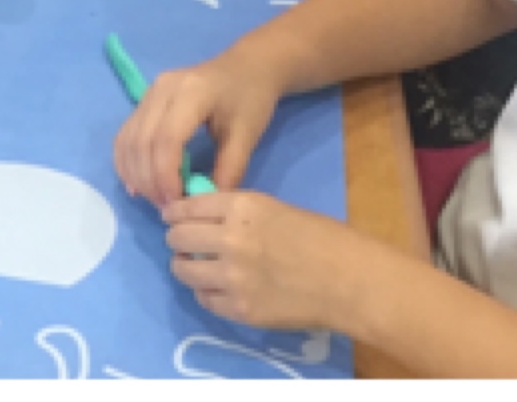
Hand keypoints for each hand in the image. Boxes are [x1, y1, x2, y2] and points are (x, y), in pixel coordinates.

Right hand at [114, 51, 280, 204]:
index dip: (166, 177)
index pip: (166, 139)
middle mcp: (161, 88)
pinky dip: (127, 162)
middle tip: (168, 209)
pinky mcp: (145, 100)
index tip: (178, 206)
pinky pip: (126, 134)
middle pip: (141, 141)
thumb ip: (228, 171)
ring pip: (128, 139)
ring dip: (136, 175)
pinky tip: (138, 184)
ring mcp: (150, 92)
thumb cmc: (250, 99)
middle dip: (150, 182)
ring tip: (157, 200)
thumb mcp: (246, 136)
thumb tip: (204, 207)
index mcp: (191, 92)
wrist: (247, 66)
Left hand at [162, 188, 365, 336]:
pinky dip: (205, 292)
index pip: (187, 206)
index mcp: (240, 207)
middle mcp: (229, 239)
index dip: (174, 212)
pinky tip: (215, 288)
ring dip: (185, 267)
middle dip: (177, 239)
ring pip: (184, 271)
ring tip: (193, 267)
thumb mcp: (270, 207)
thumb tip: (203, 218)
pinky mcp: (240, 309)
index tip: (171, 216)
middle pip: (178, 238)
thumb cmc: (316, 236)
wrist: (345, 278)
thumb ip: (234, 212)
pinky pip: (205, 299)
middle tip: (182, 243)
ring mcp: (233, 277)